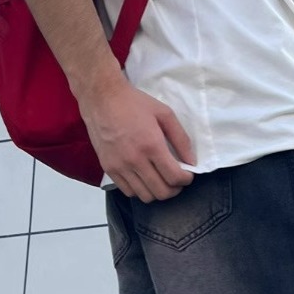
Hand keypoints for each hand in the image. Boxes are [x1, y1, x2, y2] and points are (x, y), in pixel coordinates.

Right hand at [78, 75, 195, 201]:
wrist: (101, 97)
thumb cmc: (134, 103)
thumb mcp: (164, 113)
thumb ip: (181, 139)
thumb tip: (191, 162)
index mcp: (152, 145)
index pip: (174, 177)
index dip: (185, 180)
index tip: (187, 175)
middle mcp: (135, 160)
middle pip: (161, 192)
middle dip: (174, 189)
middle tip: (176, 181)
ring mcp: (120, 166)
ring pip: (145, 196)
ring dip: (157, 192)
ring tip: (160, 181)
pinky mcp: (109, 169)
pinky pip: (128, 192)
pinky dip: (140, 190)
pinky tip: (144, 179)